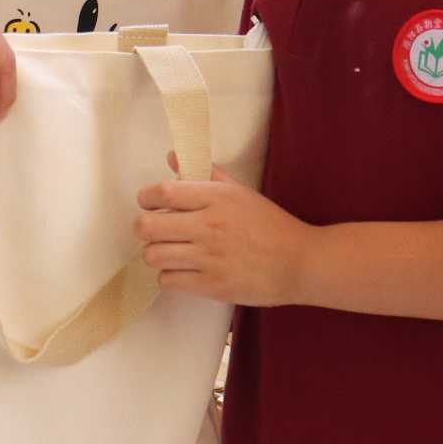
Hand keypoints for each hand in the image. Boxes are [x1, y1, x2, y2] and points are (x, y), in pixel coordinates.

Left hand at [136, 170, 308, 306]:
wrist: (299, 262)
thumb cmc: (269, 225)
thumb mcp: (240, 192)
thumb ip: (205, 173)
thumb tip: (172, 158)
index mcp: (216, 197)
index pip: (163, 192)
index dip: (145, 198)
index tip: (148, 203)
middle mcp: (209, 225)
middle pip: (148, 226)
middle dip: (143, 228)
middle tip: (154, 230)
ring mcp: (209, 257)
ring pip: (153, 255)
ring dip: (155, 253)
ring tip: (168, 252)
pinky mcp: (212, 285)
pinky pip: (168, 281)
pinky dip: (169, 276)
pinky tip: (182, 271)